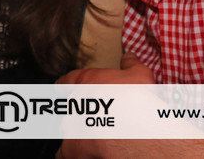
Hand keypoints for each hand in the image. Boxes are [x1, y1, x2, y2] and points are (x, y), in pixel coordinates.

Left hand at [56, 55, 203, 158]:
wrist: (135, 129)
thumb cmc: (137, 100)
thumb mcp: (139, 75)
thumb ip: (130, 64)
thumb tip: (129, 56)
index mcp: (84, 81)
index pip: (64, 81)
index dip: (67, 86)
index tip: (70, 91)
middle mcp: (72, 102)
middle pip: (64, 106)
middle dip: (74, 111)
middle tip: (89, 116)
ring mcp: (68, 126)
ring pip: (63, 129)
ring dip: (73, 132)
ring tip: (91, 136)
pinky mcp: (70, 149)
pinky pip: (65, 152)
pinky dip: (73, 152)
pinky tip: (88, 152)